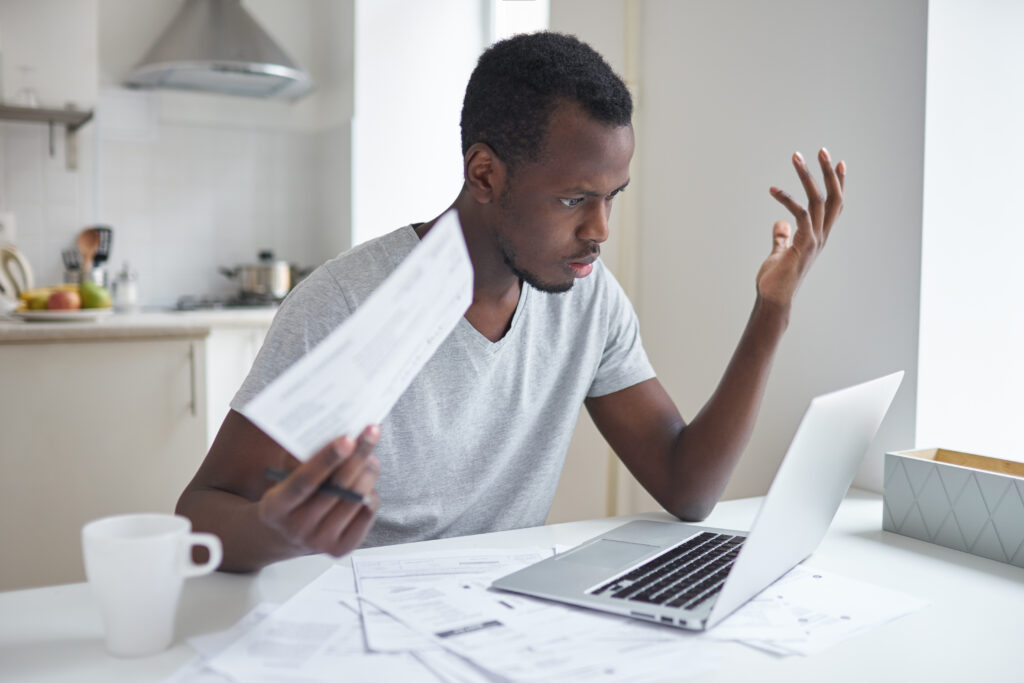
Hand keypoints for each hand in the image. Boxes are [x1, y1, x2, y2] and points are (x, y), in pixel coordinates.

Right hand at [256, 425, 380, 556]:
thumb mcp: (284, 476)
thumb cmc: (289, 495)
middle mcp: (297, 529)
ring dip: (367, 474)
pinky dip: (370, 495)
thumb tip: (338, 435)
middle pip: (336, 490)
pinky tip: (367, 481)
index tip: (348, 438)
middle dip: (357, 458)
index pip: (305, 481)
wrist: (285, 534)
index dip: (328, 459)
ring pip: (354, 502)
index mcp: (276, 508)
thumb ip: (304, 459)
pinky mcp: (340, 549)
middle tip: (371, 433)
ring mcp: (320, 542)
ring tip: (369, 457)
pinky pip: (364, 516)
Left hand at [757, 148, 845, 309]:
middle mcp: (821, 236)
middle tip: (822, 150)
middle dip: (828, 173)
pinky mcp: (803, 245)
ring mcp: (814, 240)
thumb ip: (782, 238)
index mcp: (818, 236)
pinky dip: (787, 199)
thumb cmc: (776, 280)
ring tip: (796, 157)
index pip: (833, 205)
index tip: (839, 162)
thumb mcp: (779, 253)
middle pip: (833, 197)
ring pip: (818, 201)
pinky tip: (772, 189)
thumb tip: (780, 224)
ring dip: (807, 176)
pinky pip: (800, 214)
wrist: (773, 301)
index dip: (838, 183)